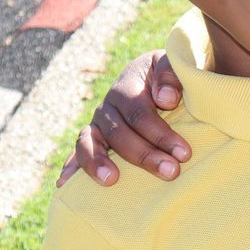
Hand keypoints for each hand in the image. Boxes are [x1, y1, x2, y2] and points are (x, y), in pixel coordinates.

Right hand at [57, 52, 189, 186]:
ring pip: (91, 143)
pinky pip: (78, 152)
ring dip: (99, 163)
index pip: (139, 113)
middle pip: (119, 133)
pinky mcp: (93, 139)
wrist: (155, 78)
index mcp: (127, 87)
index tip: (184, 153)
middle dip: (146, 155)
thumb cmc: (170, 77)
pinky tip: (65, 185)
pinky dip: (71, 167)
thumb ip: (171, 75)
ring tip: (111, 180)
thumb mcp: (175, 64)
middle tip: (172, 171)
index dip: (160, 133)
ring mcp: (98, 124)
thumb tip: (164, 99)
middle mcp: (108, 107)